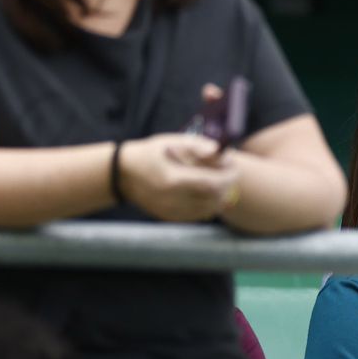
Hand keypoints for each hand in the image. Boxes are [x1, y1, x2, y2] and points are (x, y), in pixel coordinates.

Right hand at [119, 133, 241, 221]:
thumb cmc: (151, 153)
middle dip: (227, 186)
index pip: (212, 184)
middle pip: (213, 199)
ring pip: (208, 210)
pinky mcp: (169, 217)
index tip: (235, 167)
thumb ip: (199, 146)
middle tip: (229, 173)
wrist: (122, 173)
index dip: (229, 177)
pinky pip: (197, 215)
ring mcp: (169, 211)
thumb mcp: (173, 142)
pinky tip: (206, 192)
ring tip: (218, 180)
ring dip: (219, 196)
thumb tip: (222, 151)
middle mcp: (171, 199)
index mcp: (173, 179)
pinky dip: (207, 205)